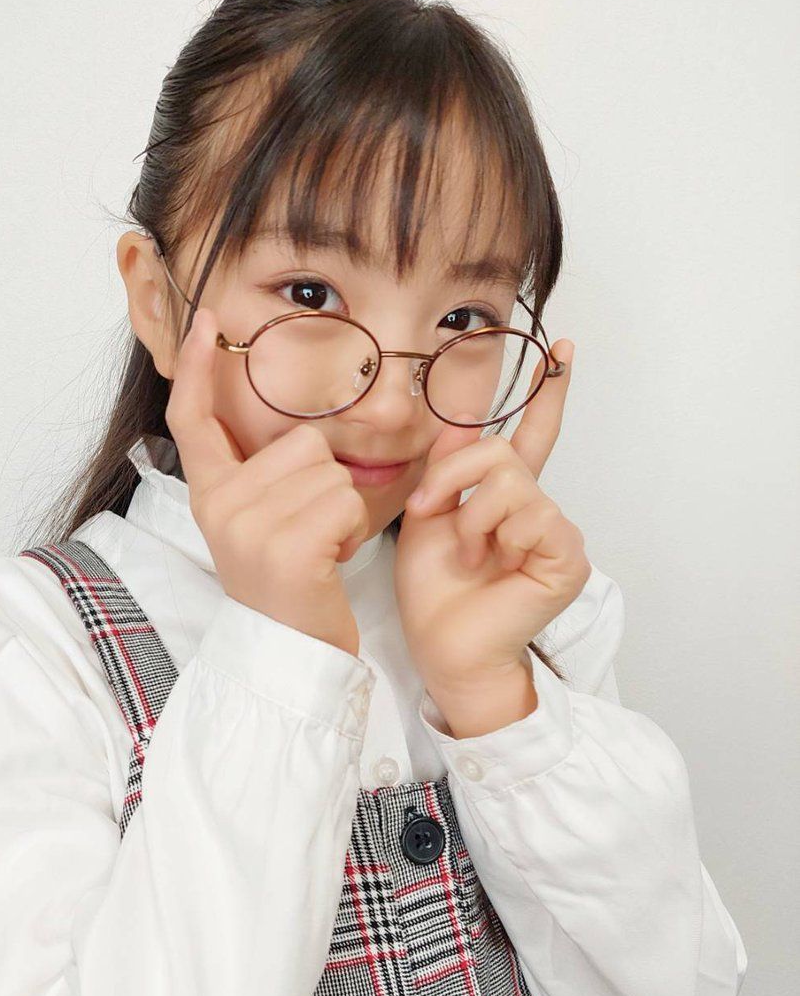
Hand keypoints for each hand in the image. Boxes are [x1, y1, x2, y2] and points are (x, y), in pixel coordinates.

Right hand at [165, 307, 368, 657]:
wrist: (290, 655)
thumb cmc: (290, 586)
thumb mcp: (259, 526)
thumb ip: (262, 476)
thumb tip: (297, 433)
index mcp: (210, 496)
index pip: (192, 420)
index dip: (196, 368)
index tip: (206, 319)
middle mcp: (220, 506)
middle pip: (302, 442)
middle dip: (324, 484)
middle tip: (308, 534)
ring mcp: (249, 526)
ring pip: (330, 470)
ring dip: (342, 509)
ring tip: (319, 550)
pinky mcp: (287, 547)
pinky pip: (345, 500)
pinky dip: (352, 531)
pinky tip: (330, 563)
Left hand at [394, 339, 589, 696]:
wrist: (444, 646)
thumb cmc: (434, 591)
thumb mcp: (428, 515)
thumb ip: (449, 466)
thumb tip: (466, 414)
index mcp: (505, 498)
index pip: (530, 435)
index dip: (546, 393)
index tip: (562, 349)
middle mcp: (536, 508)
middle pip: (504, 451)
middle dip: (456, 476)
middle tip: (433, 512)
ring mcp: (555, 532)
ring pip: (513, 482)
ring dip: (474, 516)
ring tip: (469, 553)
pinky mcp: (567, 556)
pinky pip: (534, 515)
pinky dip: (501, 536)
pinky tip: (496, 565)